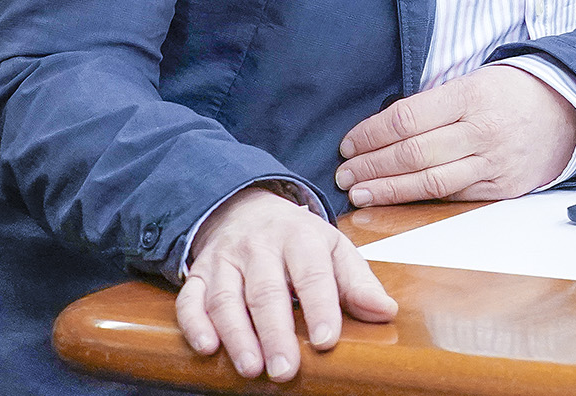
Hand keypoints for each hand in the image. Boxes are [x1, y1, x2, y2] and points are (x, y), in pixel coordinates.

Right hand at [176, 185, 396, 382]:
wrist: (245, 206)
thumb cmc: (297, 238)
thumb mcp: (333, 248)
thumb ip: (358, 281)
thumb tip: (385, 311)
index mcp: (300, 237)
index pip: (312, 272)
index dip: (320, 306)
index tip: (326, 340)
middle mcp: (260, 246)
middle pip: (266, 290)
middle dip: (275, 332)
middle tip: (286, 369)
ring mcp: (226, 259)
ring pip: (226, 298)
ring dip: (236, 335)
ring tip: (252, 367)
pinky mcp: (199, 273)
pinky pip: (190, 298)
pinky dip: (194, 324)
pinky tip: (206, 347)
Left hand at [336, 64, 575, 206]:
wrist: (570, 110)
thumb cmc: (514, 91)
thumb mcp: (475, 80)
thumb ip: (435, 103)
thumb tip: (384, 127)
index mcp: (471, 95)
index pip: (407, 118)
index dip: (371, 134)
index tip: (347, 144)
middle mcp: (481, 131)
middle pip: (413, 153)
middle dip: (371, 166)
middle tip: (343, 175)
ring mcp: (492, 163)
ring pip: (429, 182)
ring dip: (388, 190)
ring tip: (359, 194)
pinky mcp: (501, 188)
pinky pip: (453, 196)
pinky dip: (419, 200)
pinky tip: (396, 201)